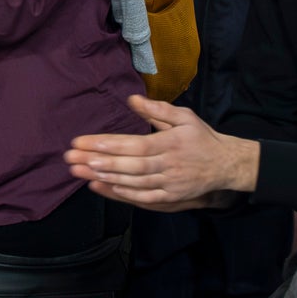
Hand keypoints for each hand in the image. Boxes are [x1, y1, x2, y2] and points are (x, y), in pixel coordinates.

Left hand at [64, 94, 259, 208]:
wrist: (225, 165)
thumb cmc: (201, 138)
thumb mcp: (184, 117)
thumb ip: (158, 109)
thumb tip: (132, 99)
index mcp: (171, 143)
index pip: (134, 145)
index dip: (107, 144)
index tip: (82, 141)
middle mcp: (169, 164)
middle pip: (129, 165)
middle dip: (98, 161)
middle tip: (71, 157)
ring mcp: (170, 183)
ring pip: (133, 183)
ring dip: (104, 177)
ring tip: (79, 171)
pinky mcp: (171, 197)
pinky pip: (143, 198)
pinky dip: (122, 193)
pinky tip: (101, 186)